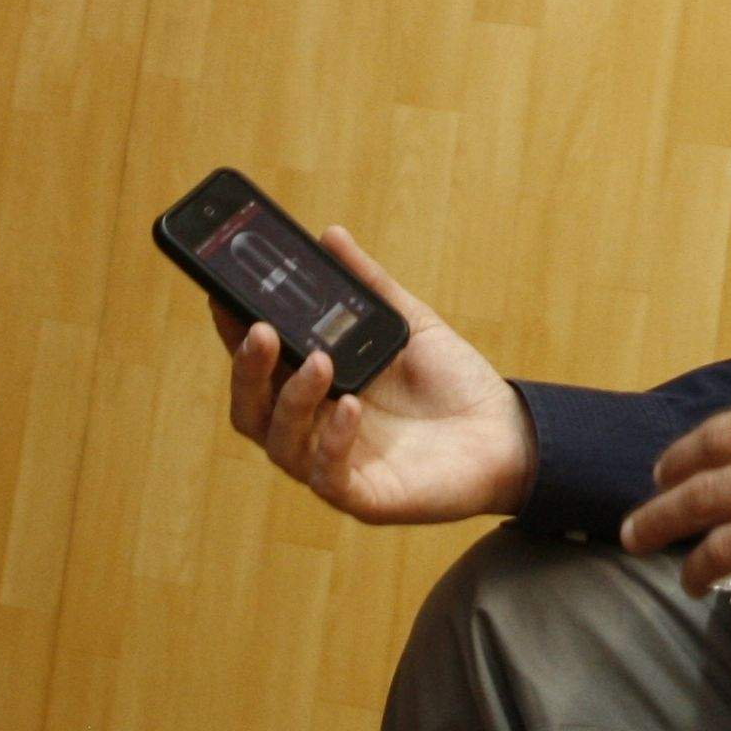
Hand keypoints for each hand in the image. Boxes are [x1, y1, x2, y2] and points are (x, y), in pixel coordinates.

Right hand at [216, 227, 534, 523]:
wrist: (508, 433)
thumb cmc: (453, 382)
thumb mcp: (408, 323)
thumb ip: (368, 285)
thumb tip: (330, 235)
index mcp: (317, 385)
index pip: (260, 361)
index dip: (234, 332)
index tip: (221, 295)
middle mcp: (314, 426)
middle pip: (251, 406)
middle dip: (246, 369)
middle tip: (260, 330)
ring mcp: (333, 463)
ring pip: (278, 442)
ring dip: (290, 400)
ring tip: (321, 360)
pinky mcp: (362, 496)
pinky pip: (327, 476)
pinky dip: (332, 441)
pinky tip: (350, 406)